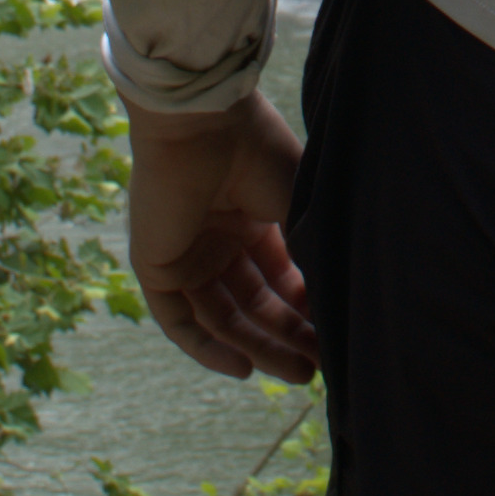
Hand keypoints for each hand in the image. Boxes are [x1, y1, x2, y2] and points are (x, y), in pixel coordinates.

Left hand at [126, 94, 319, 383]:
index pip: (279, 277)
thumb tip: (338, 304)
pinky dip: (207, 348)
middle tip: (321, 367)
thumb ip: (310, 255)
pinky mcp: (156, 264)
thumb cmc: (256, 151)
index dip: (307, 308)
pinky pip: (177, 320)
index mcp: (251, 217)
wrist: (203, 122)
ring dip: (259, 347)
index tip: (337, 334)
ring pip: (222, 316)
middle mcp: (217, 239)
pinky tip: (244, 367)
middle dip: (288, 336)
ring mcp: (186, 254)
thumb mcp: (297, 208)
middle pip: (254, 303)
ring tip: (299, 373)